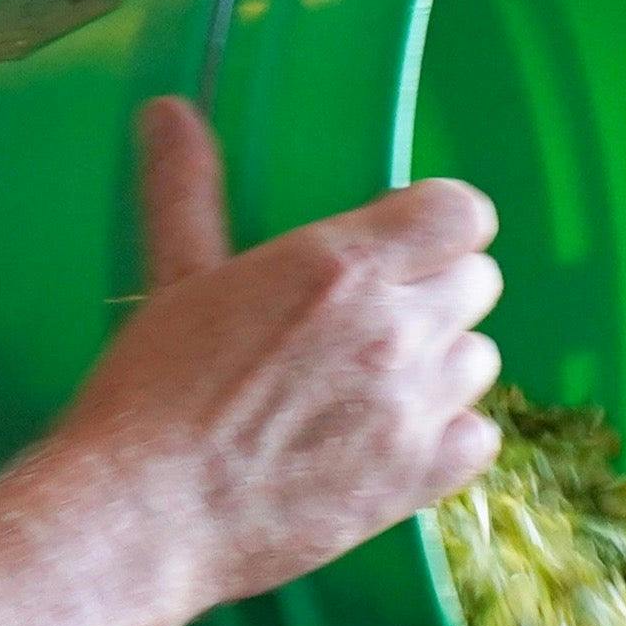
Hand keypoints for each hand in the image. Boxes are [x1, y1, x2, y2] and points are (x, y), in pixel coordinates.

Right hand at [57, 97, 502, 614]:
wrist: (144, 515)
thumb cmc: (148, 394)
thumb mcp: (172, 278)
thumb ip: (186, 189)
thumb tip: (168, 111)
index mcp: (342, 266)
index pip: (462, 211)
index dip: (432, 224)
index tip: (393, 244)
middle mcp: (397, 330)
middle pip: (478, 280)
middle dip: (431, 291)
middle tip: (364, 320)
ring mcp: (415, 410)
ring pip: (481, 359)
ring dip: (437, 364)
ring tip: (368, 384)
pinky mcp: (417, 482)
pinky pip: (480, 437)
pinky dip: (445, 436)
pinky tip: (386, 439)